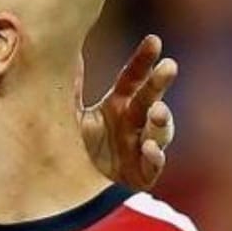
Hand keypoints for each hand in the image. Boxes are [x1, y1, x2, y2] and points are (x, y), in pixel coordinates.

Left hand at [80, 35, 177, 190]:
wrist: (65, 189)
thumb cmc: (70, 147)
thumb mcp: (67, 114)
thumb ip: (70, 87)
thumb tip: (62, 50)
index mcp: (116, 106)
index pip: (132, 79)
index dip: (143, 61)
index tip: (154, 40)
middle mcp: (132, 124)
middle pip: (149, 99)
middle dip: (160, 83)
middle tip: (169, 66)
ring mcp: (139, 148)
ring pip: (158, 132)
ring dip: (162, 121)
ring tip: (158, 111)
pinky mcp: (140, 174)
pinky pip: (152, 165)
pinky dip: (154, 156)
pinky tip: (149, 148)